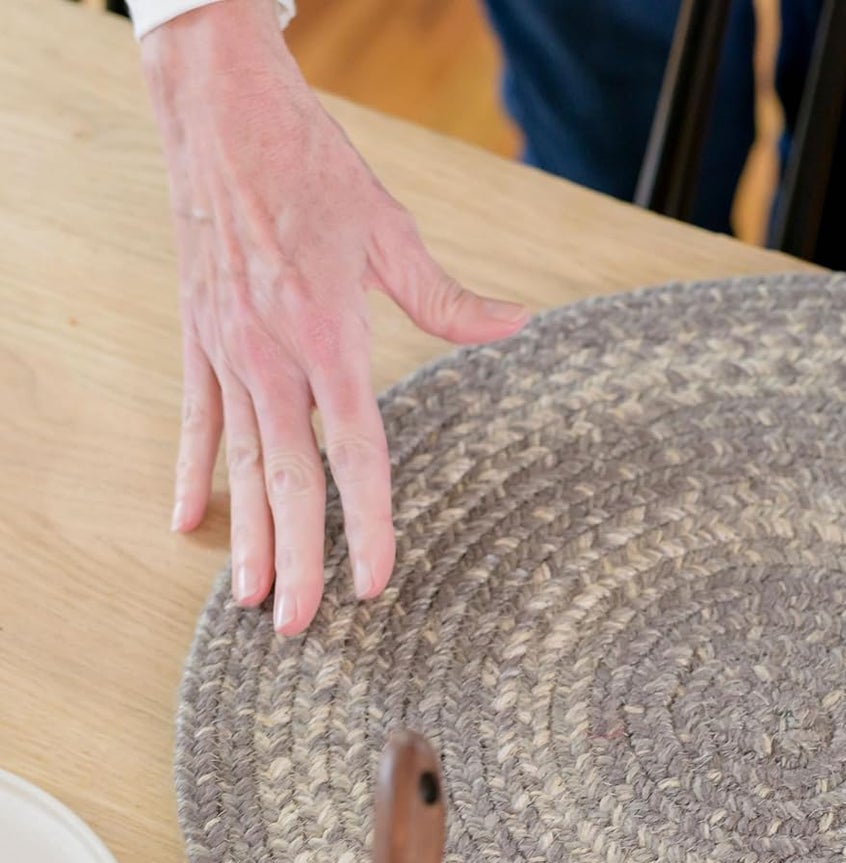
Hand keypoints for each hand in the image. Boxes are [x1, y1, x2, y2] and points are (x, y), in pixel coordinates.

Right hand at [142, 0, 526, 633]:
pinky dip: (193, 472)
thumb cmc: (310, 167)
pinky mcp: (196, 338)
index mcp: (328, 337)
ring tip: (249, 600)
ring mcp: (226, 350)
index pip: (356, 455)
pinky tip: (187, 522)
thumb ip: (446, 298)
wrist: (218, 111)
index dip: (367, 524)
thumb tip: (514, 325)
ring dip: (245, 536)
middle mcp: (271, 356)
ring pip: (238, 463)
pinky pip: (195, 420)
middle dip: (296, 559)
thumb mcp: (389, 230)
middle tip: (301, 626)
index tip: (375, 582)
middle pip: (289, 480)